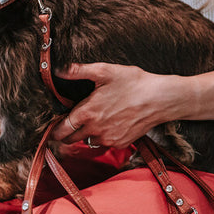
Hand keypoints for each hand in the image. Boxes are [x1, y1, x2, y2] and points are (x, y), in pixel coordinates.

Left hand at [52, 63, 185, 148]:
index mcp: (87, 113)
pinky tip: (109, 122)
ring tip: (91, 120)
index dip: (53, 130)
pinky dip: (102, 136)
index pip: (61, 130)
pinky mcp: (121, 143)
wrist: (161, 99)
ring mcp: (109, 139)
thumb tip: (58, 69)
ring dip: (85, 134)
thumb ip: (78, 70)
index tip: (51, 127)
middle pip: (71, 139)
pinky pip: (104, 143)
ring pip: (87, 142)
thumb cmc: (133, 82)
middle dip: (66, 133)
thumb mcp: (104, 71)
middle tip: (68, 122)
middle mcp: (95, 130)